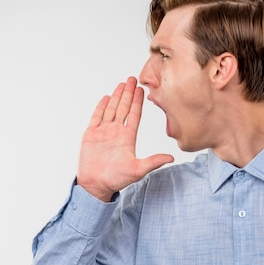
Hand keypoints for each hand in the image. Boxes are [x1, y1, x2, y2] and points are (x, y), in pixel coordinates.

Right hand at [76, 76, 173, 200]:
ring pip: (111, 109)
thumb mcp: (138, 170)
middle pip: (124, 108)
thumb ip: (153, 161)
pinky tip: (107, 97)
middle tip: (133, 79)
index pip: (134, 115)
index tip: (143, 90)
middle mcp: (116, 132)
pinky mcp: (91, 135)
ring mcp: (103, 132)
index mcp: (127, 138)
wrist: (96, 185)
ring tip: (122, 84)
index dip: (138, 102)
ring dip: (117, 97)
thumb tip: (172, 157)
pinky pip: (96, 117)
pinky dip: (101, 107)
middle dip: (129, 93)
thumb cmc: (116, 179)